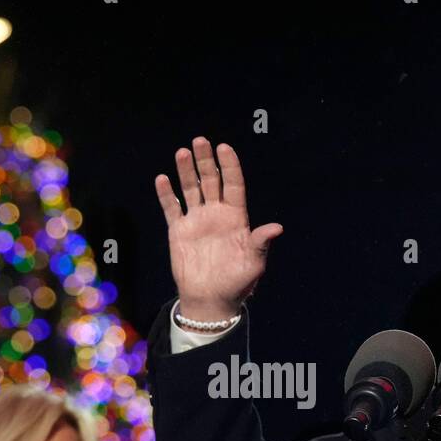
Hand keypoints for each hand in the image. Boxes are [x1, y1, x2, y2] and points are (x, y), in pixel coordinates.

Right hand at [154, 136, 283, 320]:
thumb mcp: (254, 263)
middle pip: (211, 181)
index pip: (233, 184)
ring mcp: (197, 221)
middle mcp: (216, 214)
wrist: (211, 300)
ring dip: (186, 171)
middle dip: (206, 161)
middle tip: (200, 141)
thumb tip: (277, 228)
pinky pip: (172, 208)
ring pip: (191, 189)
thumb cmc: (237, 283)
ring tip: (182, 152)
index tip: (224, 148)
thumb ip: (260, 242)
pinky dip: (167, 194)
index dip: (229, 166)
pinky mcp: (179, 231)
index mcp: (236, 217)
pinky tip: (163, 178)